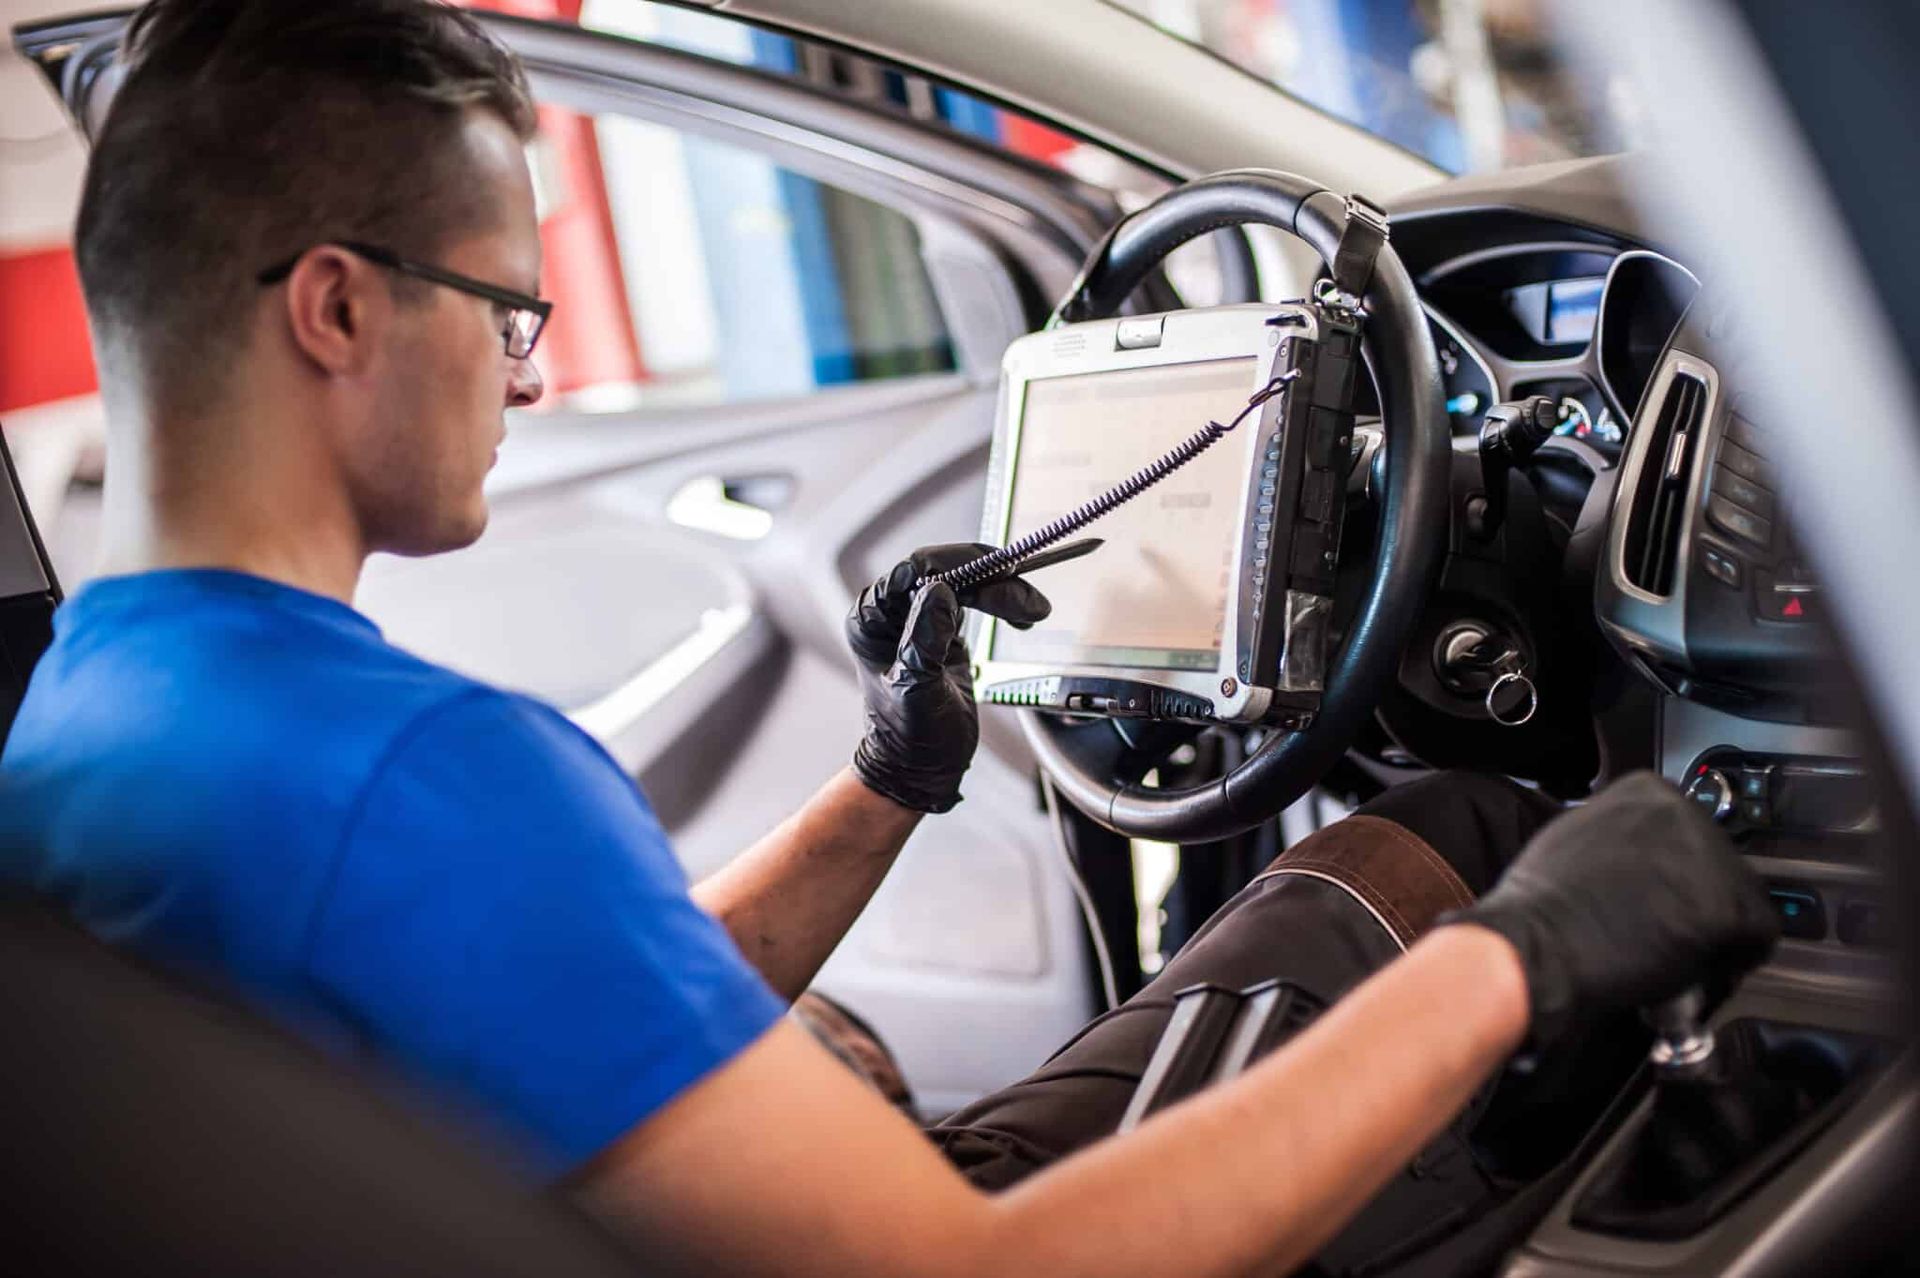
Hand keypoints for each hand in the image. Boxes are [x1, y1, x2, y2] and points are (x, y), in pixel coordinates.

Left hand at [846, 544, 1050, 813]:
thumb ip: (925, 641)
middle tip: (1029, 601)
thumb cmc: (911, 741)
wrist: (920, 771)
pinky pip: (973, 599)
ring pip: (964, 582)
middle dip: (991, 579)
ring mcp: (917, 619)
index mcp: (872, 620)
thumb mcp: (919, 691)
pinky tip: (1021, 616)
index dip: (959, 563)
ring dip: (1002, 590)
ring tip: (1034, 612)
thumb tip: (940, 591)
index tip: (999, 571)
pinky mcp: (941, 629)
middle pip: (945, 571)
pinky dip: (1000, 602)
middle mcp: (891, 613)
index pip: (916, 570)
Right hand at [1445, 771, 1778, 1051]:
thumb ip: (1622, 841)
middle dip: (1696, 904)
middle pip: (1722, 868)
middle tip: (1663, 937)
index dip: (1679, 881)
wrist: (1536, 945)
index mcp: (1647, 791)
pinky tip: (1685, 970)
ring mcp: (1711, 859)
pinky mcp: (1726, 907)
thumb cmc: (1540, 903)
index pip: (1691, 838)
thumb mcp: (1578, 841)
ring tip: (1668, 957)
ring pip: (1742, 904)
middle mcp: (1686, 813)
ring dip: (1712, 935)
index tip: (1660, 905)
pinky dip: (1728, 964)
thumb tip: (1644, 871)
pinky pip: (1755, 942)